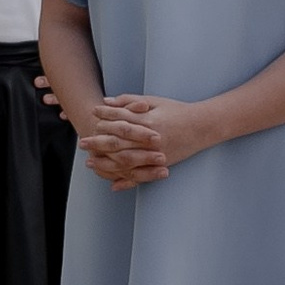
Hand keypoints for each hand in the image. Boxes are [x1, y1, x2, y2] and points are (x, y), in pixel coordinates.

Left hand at [80, 94, 197, 184]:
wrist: (202, 126)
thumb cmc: (176, 110)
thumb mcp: (154, 101)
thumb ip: (129, 101)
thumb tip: (106, 101)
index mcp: (147, 121)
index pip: (120, 120)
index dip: (103, 119)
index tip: (90, 117)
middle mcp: (150, 139)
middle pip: (119, 142)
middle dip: (98, 143)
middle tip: (82, 143)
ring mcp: (155, 154)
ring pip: (126, 161)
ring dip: (106, 163)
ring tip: (91, 162)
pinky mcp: (161, 164)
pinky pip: (141, 176)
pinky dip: (126, 181)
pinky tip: (112, 184)